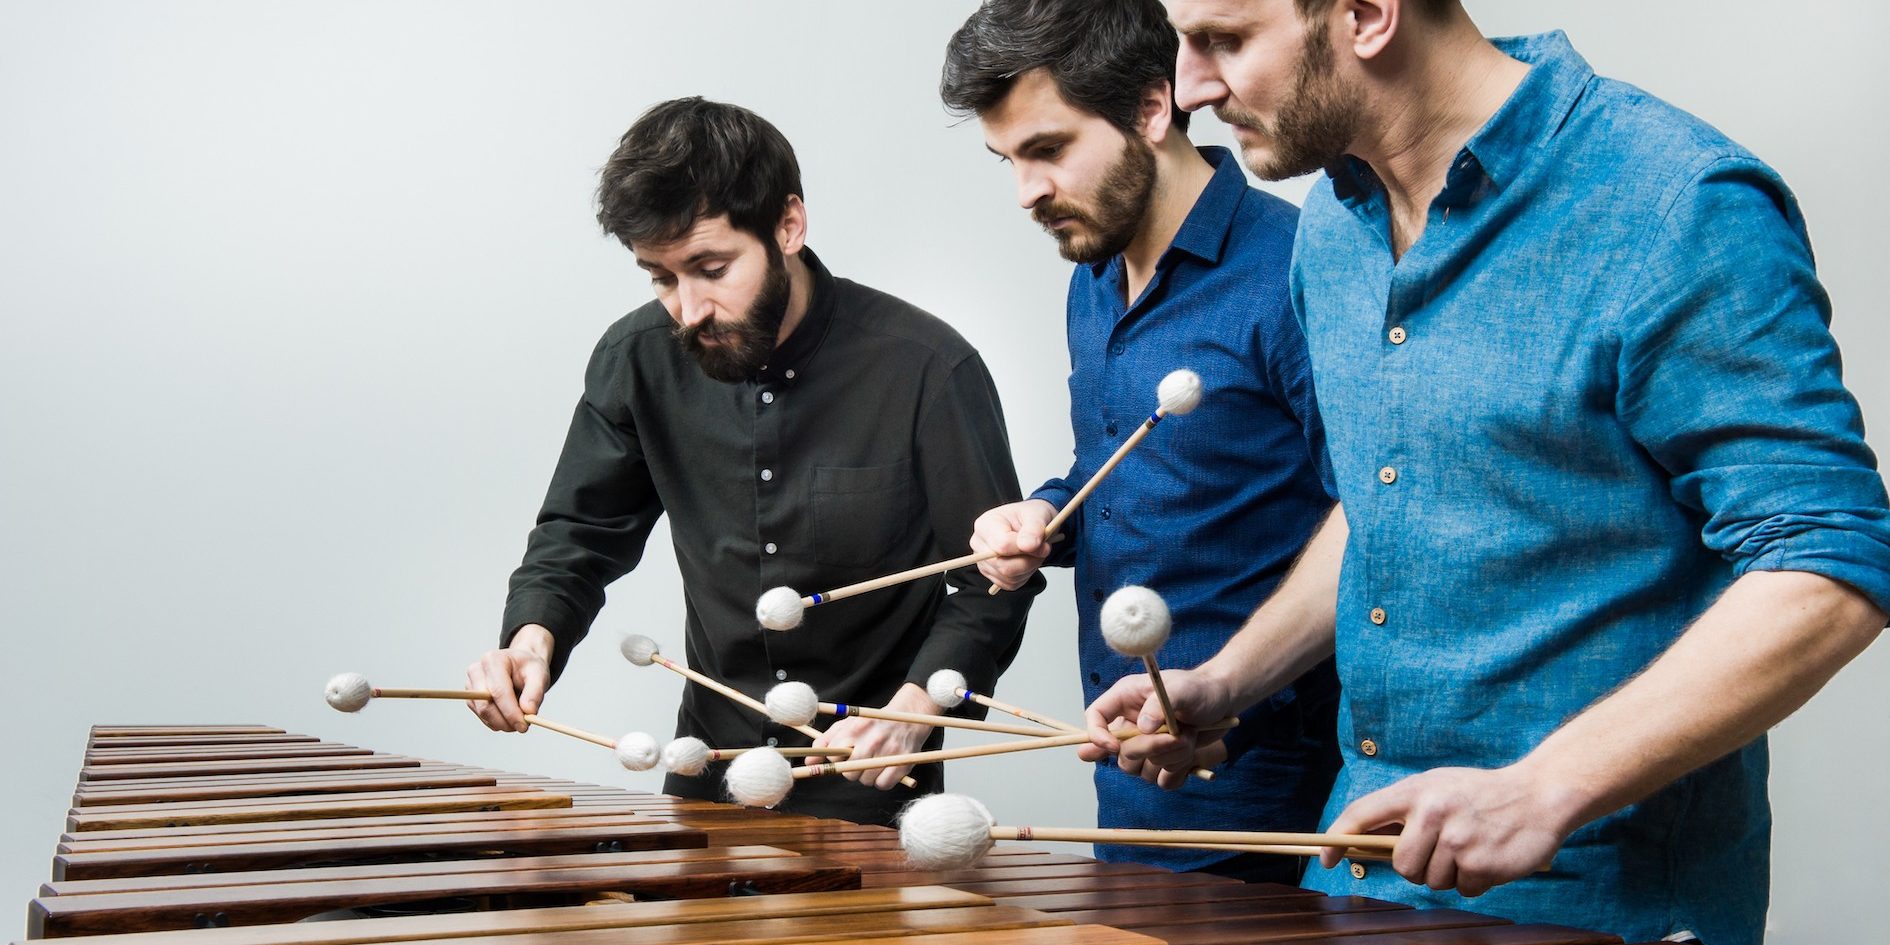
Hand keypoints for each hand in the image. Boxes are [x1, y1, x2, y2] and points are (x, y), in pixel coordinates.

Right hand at [466, 625, 553, 733]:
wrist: (521, 666)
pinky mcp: (471, 699)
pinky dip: (498, 722)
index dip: (510, 711)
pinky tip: (510, 715)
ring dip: (503, 723)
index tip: (523, 725)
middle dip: (505, 721)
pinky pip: (483, 718)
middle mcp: (477, 671)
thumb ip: (535, 692)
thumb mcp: (539, 675)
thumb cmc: (528, 669)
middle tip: (523, 727)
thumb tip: (528, 711)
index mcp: (493, 660)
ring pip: (483, 714)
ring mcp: (471, 686)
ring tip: (520, 717)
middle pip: (486, 705)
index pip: (498, 691)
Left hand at [806, 683, 936, 789]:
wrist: (909, 717)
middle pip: (849, 772)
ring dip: (866, 777)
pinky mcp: (903, 764)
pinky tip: (883, 771)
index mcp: (856, 728)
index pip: (835, 755)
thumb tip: (808, 763)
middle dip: (850, 771)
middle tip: (858, 762)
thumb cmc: (872, 723)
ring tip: (872, 763)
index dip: (836, 759)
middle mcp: (872, 740)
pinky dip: (881, 782)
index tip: (843, 756)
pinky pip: (883, 785)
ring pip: (865, 781)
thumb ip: (826, 741)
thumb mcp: (848, 724)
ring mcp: (888, 752)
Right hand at [969, 499, 1056, 589]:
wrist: (1031, 525)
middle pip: (1003, 566)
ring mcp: (983, 561)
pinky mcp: (992, 574)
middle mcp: (979, 544)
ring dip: (1029, 568)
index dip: (1026, 549)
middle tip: (1042, 550)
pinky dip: (1024, 576)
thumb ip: (1033, 529)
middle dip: (1029, 561)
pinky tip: (1027, 561)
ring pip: (1008, 577)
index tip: (1042, 544)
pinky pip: (1010, 584)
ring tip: (1034, 553)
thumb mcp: (1037, 515)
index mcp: (985, 524)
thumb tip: (1028, 546)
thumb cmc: (1031, 516)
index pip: (1002, 545)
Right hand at [1078, 668, 1235, 789]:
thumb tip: (1142, 728)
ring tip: (1189, 737)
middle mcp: (1131, 724)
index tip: (1113, 747)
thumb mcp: (1181, 689)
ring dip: (1169, 759)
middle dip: (1148, 749)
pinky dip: (1178, 772)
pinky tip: (1190, 753)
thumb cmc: (1200, 689)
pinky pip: (1161, 781)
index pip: (1095, 717)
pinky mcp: (1164, 762)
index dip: (1097, 735)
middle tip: (1174, 736)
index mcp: (1125, 700)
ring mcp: (1147, 746)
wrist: (1225, 702)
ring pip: (1141, 771)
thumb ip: (1158, 705)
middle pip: (1119, 754)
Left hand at [1319, 765, 1579, 896]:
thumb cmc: (1482, 794)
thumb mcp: (1439, 787)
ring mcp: (1457, 840)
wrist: (1540, 795)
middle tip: (1443, 850)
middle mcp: (1433, 813)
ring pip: (1432, 881)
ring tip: (1471, 847)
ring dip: (1450, 874)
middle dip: (1418, 867)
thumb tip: (1368, 842)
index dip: (1337, 838)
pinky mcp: (1481, 865)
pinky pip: (1462, 890)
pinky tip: (1489, 857)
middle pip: (1402, 865)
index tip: (1325, 858)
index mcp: (1417, 790)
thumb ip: (1407, 810)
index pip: (1362, 814)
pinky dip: (1474, 881)